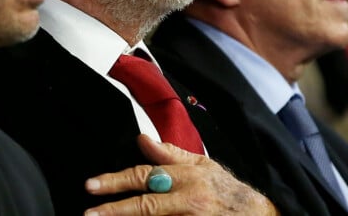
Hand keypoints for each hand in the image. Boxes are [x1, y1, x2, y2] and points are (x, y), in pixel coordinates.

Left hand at [84, 134, 278, 215]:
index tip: (92, 186)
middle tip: (89, 213)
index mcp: (187, 175)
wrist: (257, 214)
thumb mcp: (200, 164)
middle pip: (146, 205)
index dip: (117, 180)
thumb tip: (140, 139)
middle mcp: (189, 198)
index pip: (145, 176)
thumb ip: (168, 153)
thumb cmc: (224, 188)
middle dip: (114, 209)